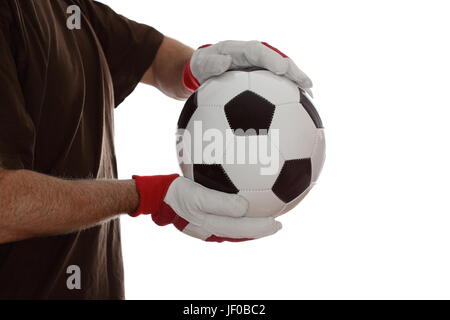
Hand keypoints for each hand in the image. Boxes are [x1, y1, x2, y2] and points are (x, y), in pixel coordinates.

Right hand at [131, 175, 281, 241]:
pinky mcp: (202, 218)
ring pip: (234, 229)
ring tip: (265, 220)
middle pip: (240, 232)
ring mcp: (206, 226)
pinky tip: (242, 209)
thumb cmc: (178, 192)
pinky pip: (225, 221)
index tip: (278, 224)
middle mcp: (211, 229)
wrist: (158, 195)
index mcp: (212, 226)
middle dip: (260, 230)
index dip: (261, 228)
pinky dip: (237, 218)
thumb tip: (245, 208)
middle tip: (278, 224)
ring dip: (250, 226)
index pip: (242, 230)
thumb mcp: (198, 196)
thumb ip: (221, 203)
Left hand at [183, 40, 311, 91]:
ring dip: (297, 84)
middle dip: (293, 72)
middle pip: (279, 60)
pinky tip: (300, 110)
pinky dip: (290, 95)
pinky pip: (279, 85)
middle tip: (306, 84)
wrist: (206, 68)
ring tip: (310, 97)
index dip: (272, 59)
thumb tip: (223, 63)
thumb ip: (211, 63)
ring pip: (283, 73)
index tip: (281, 69)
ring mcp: (262, 68)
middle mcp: (256, 56)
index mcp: (241, 50)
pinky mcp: (264, 79)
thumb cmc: (204, 66)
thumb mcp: (203, 64)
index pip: (259, 51)